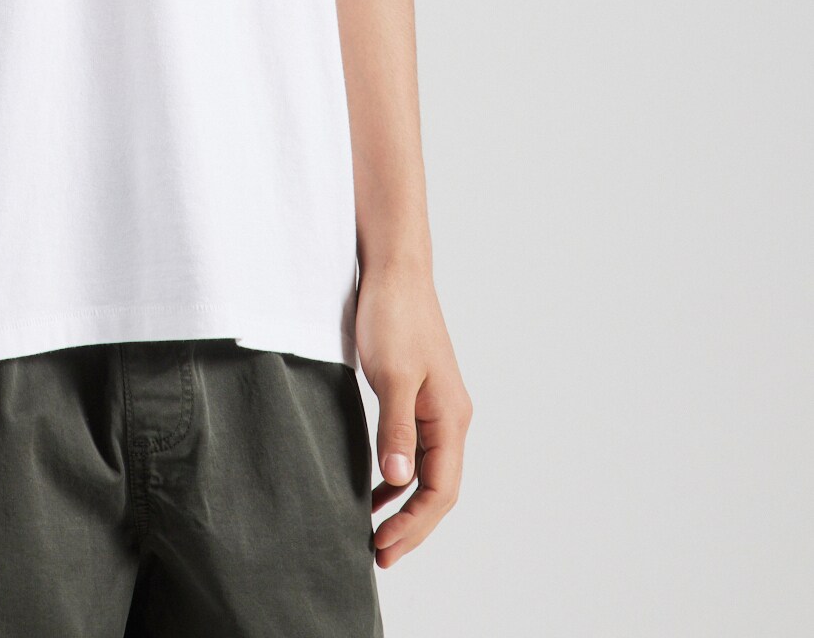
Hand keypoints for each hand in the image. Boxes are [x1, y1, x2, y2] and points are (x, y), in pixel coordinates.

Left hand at [354, 262, 472, 566]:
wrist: (393, 270)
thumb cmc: (394, 316)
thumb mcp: (391, 375)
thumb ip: (395, 429)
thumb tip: (398, 482)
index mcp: (450, 417)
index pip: (441, 490)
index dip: (415, 525)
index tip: (383, 547)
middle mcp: (449, 417)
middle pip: (438, 489)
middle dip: (411, 526)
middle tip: (378, 554)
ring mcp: (434, 407)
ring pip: (425, 472)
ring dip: (403, 506)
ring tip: (373, 532)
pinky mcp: (415, 395)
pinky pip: (412, 451)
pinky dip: (395, 477)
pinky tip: (372, 487)